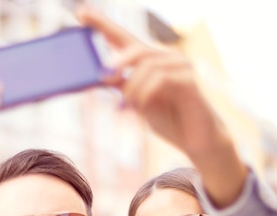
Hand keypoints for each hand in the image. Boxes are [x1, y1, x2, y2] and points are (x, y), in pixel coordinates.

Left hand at [77, 6, 246, 206]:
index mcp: (151, 61)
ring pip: (146, 64)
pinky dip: (145, 93)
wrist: (196, 140)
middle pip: (135, 47)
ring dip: (132, 87)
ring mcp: (180, 66)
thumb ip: (124, 87)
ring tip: (127, 106)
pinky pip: (161, 79)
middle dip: (117, 62)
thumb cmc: (169, 119)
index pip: (123, 38)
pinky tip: (141, 106)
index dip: (102, 24)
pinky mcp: (189, 80)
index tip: (80, 13)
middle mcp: (166, 58)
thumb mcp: (139, 103)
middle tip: (106, 78)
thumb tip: (103, 75)